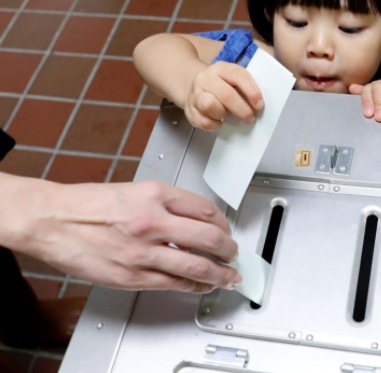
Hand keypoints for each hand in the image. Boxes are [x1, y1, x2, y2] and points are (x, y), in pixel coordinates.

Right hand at [13, 178, 240, 293]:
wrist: (51, 221)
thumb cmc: (87, 205)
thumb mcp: (134, 190)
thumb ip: (166, 204)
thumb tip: (195, 220)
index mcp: (154, 194)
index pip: (205, 209)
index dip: (223, 222)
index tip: (226, 229)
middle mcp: (152, 220)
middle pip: (210, 237)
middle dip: (229, 249)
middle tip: (234, 253)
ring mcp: (143, 251)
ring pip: (198, 266)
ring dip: (221, 273)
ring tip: (229, 275)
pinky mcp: (133, 276)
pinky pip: (175, 283)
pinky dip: (195, 286)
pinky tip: (202, 285)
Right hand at [184, 61, 263, 130]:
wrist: (193, 86)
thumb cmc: (221, 85)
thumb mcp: (232, 79)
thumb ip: (244, 86)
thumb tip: (259, 104)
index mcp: (221, 68)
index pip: (238, 75)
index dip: (251, 91)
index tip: (259, 104)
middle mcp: (205, 79)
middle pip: (226, 94)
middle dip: (242, 109)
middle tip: (250, 118)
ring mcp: (195, 94)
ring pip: (209, 105)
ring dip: (223, 114)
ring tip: (228, 116)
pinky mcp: (189, 110)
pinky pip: (203, 121)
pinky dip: (214, 125)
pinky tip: (219, 122)